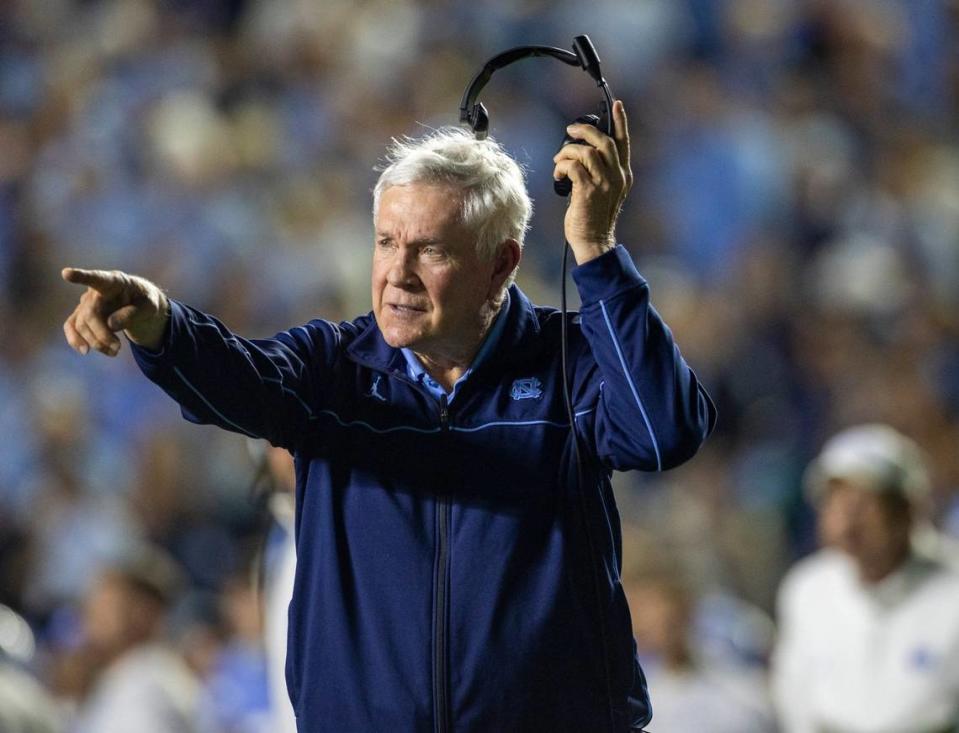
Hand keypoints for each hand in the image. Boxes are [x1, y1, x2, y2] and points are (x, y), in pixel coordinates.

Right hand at [62, 268, 169, 354]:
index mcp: (115, 282)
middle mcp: (96, 290)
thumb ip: (134, 313)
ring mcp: (86, 302)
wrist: (138, 304)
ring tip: (114, 352)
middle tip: (118, 348)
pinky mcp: (81, 314)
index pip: (97, 278)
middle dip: (102, 335)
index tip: (67, 273)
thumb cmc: (145, 301)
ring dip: (95, 342)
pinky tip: (84, 350)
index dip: (82, 276)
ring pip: (81, 324)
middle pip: (90, 314)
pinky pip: (71, 327)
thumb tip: (110, 324)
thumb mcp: (150, 306)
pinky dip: (75, 340)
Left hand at [552, 99, 632, 263]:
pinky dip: (562, 166)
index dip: (621, 122)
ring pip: (586, 152)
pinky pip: (573, 166)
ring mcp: (604, 184)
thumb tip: (582, 151)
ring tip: (559, 162)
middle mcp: (617, 177)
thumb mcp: (604, 190)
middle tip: (569, 131)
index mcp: (623, 175)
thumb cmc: (594, 217)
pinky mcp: (588, 192)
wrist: (594, 241)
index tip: (618, 104)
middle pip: (603, 142)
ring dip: (567, 153)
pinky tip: (558, 174)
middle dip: (584, 131)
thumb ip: (600, 171)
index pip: (623, 143)